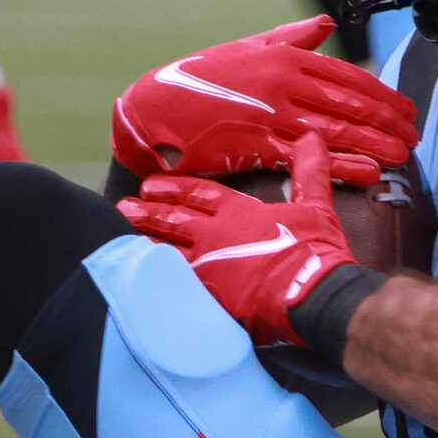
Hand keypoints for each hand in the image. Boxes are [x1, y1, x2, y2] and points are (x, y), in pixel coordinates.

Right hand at [112, 15, 417, 189]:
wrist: (151, 109)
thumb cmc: (199, 79)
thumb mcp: (246, 48)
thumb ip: (290, 37)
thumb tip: (326, 23)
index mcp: (284, 58)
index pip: (346, 77)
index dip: (381, 94)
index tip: (405, 107)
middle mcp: (283, 84)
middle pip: (349, 104)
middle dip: (387, 120)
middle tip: (414, 134)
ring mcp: (270, 115)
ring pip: (335, 129)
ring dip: (374, 143)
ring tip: (401, 154)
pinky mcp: (255, 146)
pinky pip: (307, 157)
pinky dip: (342, 165)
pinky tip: (368, 173)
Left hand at [120, 132, 357, 348]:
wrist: (312, 295)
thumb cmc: (315, 251)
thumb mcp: (316, 205)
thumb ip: (308, 172)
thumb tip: (310, 138)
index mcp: (238, 213)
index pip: (198, 194)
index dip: (174, 188)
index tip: (151, 184)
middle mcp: (215, 236)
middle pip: (174, 220)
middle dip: (149, 211)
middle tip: (124, 206)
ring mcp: (207, 267)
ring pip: (166, 249)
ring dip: (144, 239)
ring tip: (122, 233)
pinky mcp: (206, 298)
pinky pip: (171, 284)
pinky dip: (153, 276)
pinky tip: (137, 275)